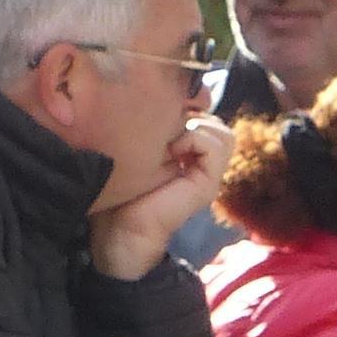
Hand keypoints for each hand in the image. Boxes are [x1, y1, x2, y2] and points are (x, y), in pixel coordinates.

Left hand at [86, 114, 231, 279]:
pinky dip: (194, 139)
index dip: (185, 102)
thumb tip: (155, 102)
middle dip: (189, 112)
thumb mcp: (131, 153)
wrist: (119, 235)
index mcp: (184, 153)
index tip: (158, 106)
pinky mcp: (207, 184)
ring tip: (167, 140)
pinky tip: (169, 151)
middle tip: (161, 123)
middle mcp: (199, 162)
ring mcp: (207, 174)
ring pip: (220, 131)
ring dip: (195, 126)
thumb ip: (148, 132)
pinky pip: (215, 145)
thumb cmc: (116, 194)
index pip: (201, 113)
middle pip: (213, 119)